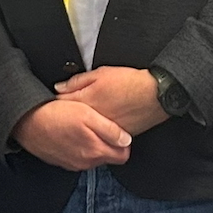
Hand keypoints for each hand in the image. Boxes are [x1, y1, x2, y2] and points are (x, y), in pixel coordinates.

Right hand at [11, 96, 131, 171]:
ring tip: (83, 127)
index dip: (123, 142)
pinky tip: (72, 133)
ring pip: (92, 157)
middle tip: (99, 125)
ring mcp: (73, 163)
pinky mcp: (61, 161)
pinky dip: (79, 147)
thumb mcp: (88, 115)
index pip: (123, 156)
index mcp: (95, 151)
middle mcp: (85, 162)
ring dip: (92, 144)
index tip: (117, 130)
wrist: (26, 122)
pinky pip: (78, 156)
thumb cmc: (56, 115)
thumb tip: (126, 140)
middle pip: (108, 156)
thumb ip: (110, 130)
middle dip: (108, 143)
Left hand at [53, 66, 167, 136]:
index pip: (61, 106)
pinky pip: (100, 138)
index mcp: (86, 103)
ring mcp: (103, 131)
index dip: (56, 103)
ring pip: (85, 132)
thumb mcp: (100, 74)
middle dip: (65, 118)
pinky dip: (96, 134)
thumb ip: (77, 81)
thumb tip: (59, 87)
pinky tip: (98, 127)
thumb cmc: (130, 82)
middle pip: (71, 122)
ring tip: (83, 121)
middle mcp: (92, 121)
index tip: (56, 102)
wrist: (156, 95)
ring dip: (80, 128)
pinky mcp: (115, 137)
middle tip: (65, 113)